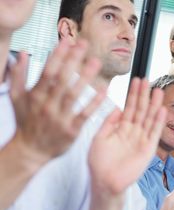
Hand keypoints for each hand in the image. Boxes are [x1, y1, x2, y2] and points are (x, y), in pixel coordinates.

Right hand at [10, 40, 104, 166]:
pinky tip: (104, 92)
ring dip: (85, 77)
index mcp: (35, 95)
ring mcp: (59, 118)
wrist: (31, 151)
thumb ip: (19, 75)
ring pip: (73, 95)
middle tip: (85, 44)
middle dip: (73, 60)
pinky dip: (94, 104)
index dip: (57, 55)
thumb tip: (21, 54)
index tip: (67, 41)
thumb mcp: (16, 98)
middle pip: (62, 79)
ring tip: (96, 62)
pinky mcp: (71, 130)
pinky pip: (84, 115)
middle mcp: (47, 105)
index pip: (47, 71)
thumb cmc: (26, 122)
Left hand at [88, 78, 165, 194]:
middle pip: (140, 110)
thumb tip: (117, 107)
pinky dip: (158, 122)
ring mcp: (141, 141)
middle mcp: (132, 133)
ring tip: (158, 91)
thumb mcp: (99, 138)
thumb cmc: (99, 164)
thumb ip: (108, 123)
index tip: (136, 81)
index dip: (133, 95)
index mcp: (120, 129)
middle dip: (144, 95)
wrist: (104, 182)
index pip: (129, 108)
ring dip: (154, 105)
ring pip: (149, 119)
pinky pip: (154, 133)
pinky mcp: (148, 150)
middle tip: (147, 80)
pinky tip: (161, 110)